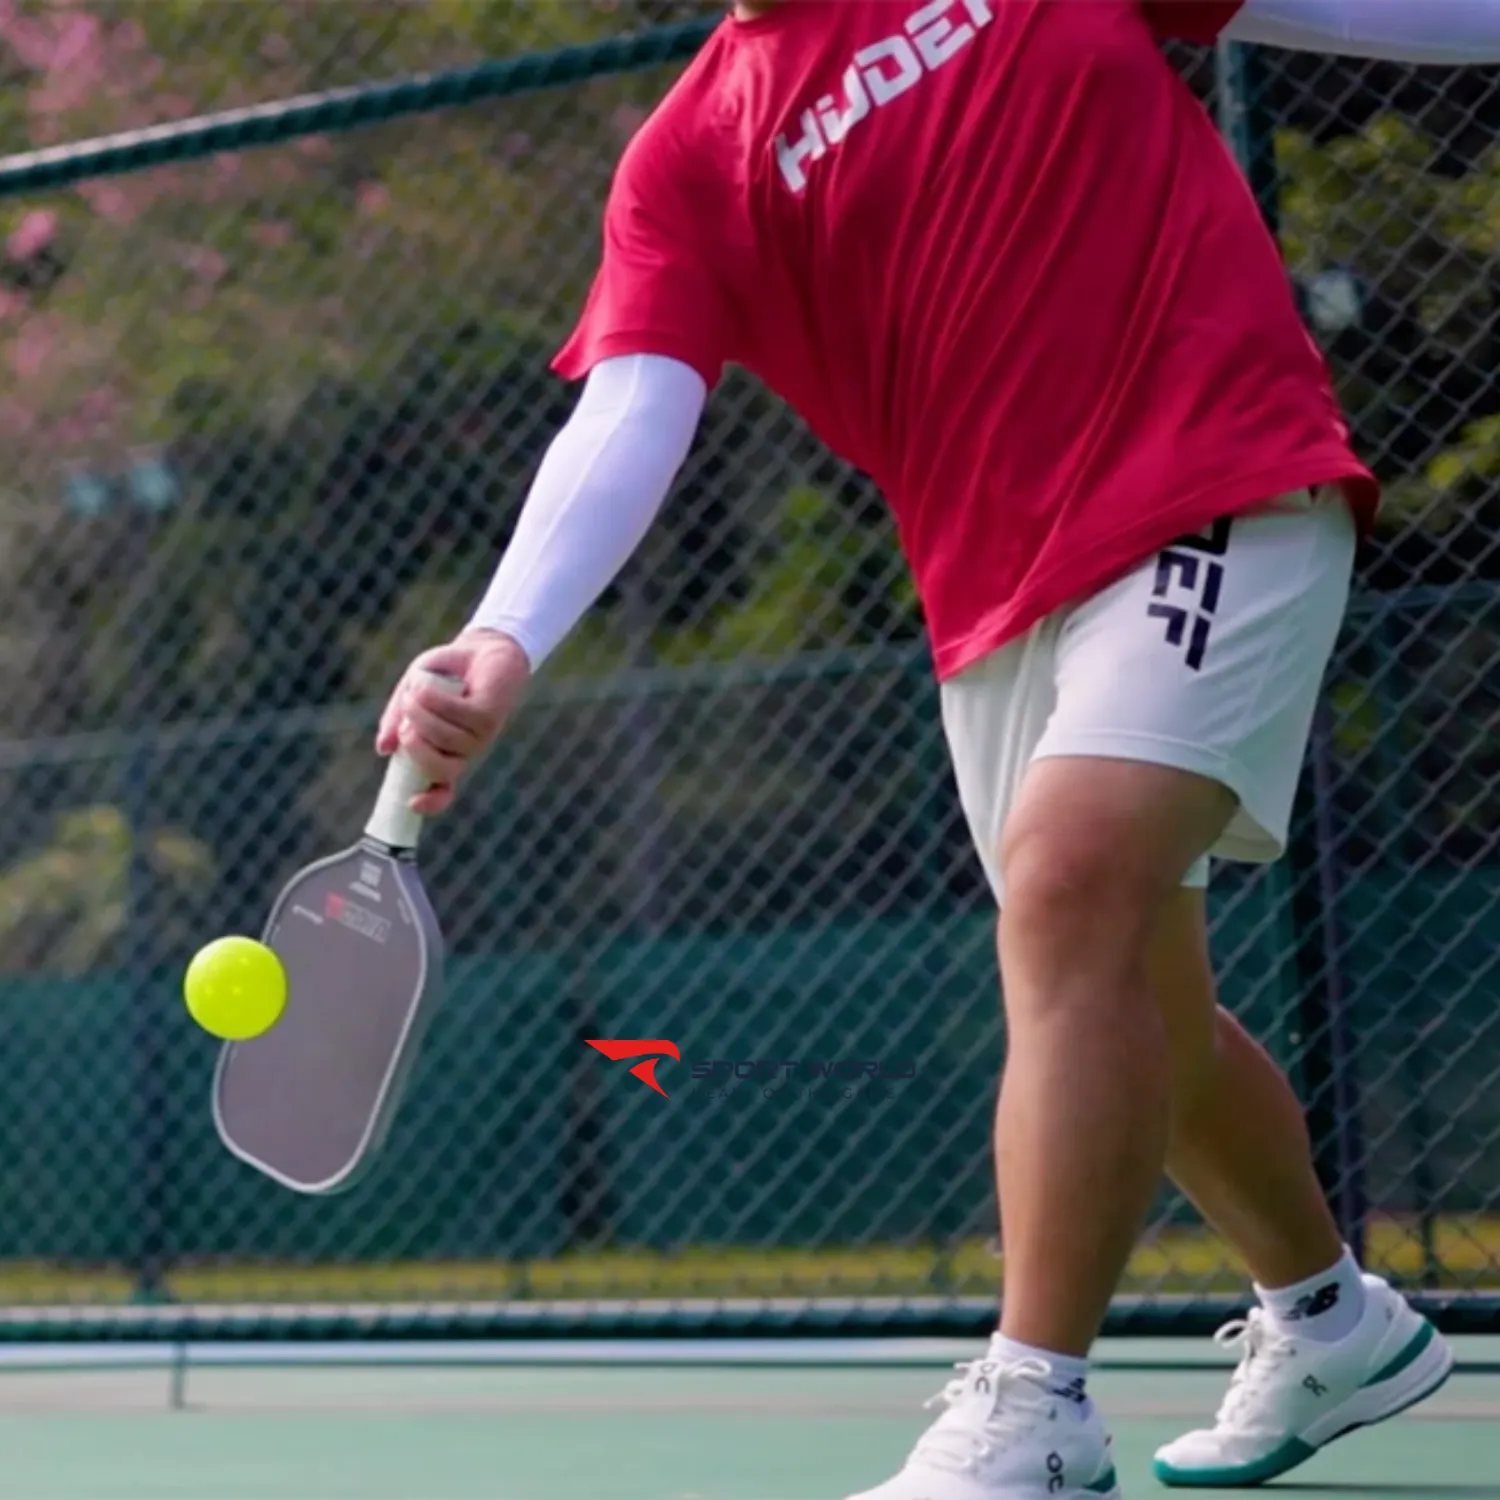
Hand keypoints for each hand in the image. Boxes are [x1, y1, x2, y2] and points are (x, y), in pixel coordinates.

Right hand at [375, 630, 531, 814]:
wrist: (482, 647)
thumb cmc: (445, 674)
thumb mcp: (410, 693)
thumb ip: (396, 720)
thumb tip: (384, 749)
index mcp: (447, 752)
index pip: (443, 790)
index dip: (431, 803)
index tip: (411, 803)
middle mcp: (466, 750)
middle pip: (441, 769)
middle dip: (416, 748)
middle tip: (405, 723)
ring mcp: (481, 735)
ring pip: (446, 738)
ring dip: (421, 713)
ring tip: (414, 691)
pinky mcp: (489, 715)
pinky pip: (458, 714)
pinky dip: (434, 699)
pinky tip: (423, 684)